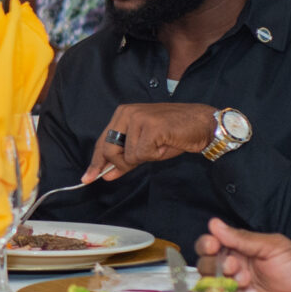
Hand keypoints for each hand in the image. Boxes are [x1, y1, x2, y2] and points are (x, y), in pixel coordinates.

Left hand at [83, 103, 220, 183]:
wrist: (203, 124)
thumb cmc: (175, 134)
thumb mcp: (146, 148)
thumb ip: (125, 159)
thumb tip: (107, 174)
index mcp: (122, 114)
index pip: (102, 142)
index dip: (96, 162)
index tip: (87, 178)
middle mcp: (126, 113)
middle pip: (109, 150)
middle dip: (124, 163)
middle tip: (147, 156)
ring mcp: (137, 118)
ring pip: (128, 156)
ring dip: (146, 157)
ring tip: (161, 144)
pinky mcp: (150, 126)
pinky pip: (142, 154)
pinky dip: (155, 155)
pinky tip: (165, 144)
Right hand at [199, 219, 290, 291]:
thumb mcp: (274, 247)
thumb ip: (243, 238)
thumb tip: (214, 224)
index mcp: (240, 252)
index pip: (210, 246)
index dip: (207, 245)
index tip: (213, 245)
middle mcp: (233, 272)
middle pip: (204, 266)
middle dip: (215, 265)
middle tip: (235, 267)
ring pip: (209, 288)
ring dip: (225, 284)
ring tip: (248, 284)